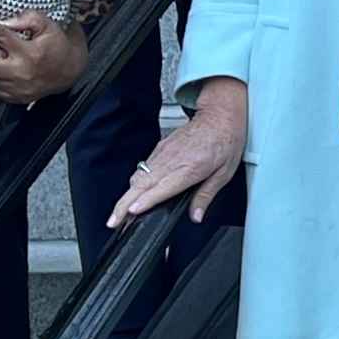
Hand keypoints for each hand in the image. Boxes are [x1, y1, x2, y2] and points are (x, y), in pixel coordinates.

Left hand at [0, 10, 87, 103]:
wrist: (73, 70)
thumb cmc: (60, 45)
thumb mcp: (50, 25)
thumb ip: (28, 19)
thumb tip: (6, 21)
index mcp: (30, 53)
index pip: (0, 36)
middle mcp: (22, 73)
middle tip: (4, 51)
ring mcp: (20, 89)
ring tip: (8, 62)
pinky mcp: (19, 98)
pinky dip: (0, 82)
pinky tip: (10, 74)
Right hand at [113, 83, 246, 224]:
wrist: (219, 116)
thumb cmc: (225, 142)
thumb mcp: (224, 173)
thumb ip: (206, 196)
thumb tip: (196, 216)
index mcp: (190, 167)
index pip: (163, 187)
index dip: (146, 200)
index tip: (132, 210)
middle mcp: (172, 160)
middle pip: (141, 184)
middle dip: (124, 205)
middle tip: (114, 221)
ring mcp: (163, 154)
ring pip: (138, 177)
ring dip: (126, 196)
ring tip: (118, 214)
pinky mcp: (159, 149)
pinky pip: (143, 168)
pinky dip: (134, 183)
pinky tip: (132, 195)